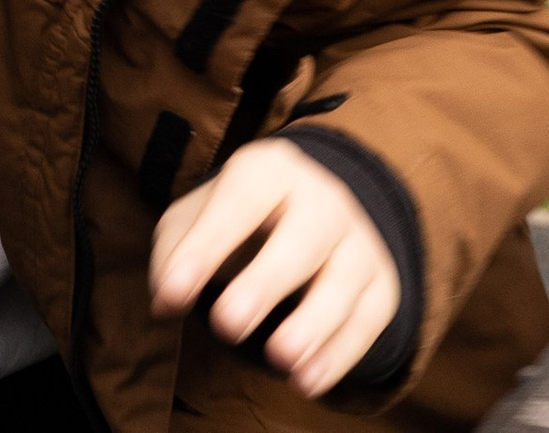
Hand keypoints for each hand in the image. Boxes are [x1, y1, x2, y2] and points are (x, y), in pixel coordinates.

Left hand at [149, 139, 400, 398]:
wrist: (313, 209)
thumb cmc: (238, 217)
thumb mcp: (198, 216)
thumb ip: (174, 254)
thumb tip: (164, 303)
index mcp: (269, 169)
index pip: (238, 202)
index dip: (205, 247)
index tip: (173, 293)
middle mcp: (322, 198)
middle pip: (301, 240)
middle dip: (264, 284)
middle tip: (226, 325)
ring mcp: (360, 241)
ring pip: (343, 285)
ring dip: (311, 326)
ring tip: (277, 359)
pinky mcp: (383, 286)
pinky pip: (367, 322)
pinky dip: (338, 355)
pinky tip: (306, 380)